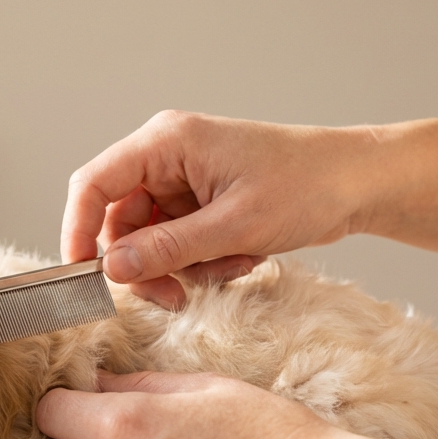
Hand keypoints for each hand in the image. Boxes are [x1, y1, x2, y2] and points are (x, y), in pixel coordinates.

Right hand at [61, 111, 379, 307]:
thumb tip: (110, 268)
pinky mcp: (199, 201)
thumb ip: (168, 248)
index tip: (82, 276)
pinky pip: (175, 242)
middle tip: (172, 297)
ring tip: (228, 267)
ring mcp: (181, 179)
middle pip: (117, 220)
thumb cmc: (307, 185)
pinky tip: (239, 258)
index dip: (78, 230)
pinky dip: (200, 262)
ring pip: (146, 239)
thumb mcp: (234, 226)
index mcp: (166, 141)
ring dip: (178, 267)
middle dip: (143, 264)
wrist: (360, 182)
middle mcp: (166, 156)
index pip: (94, 183)